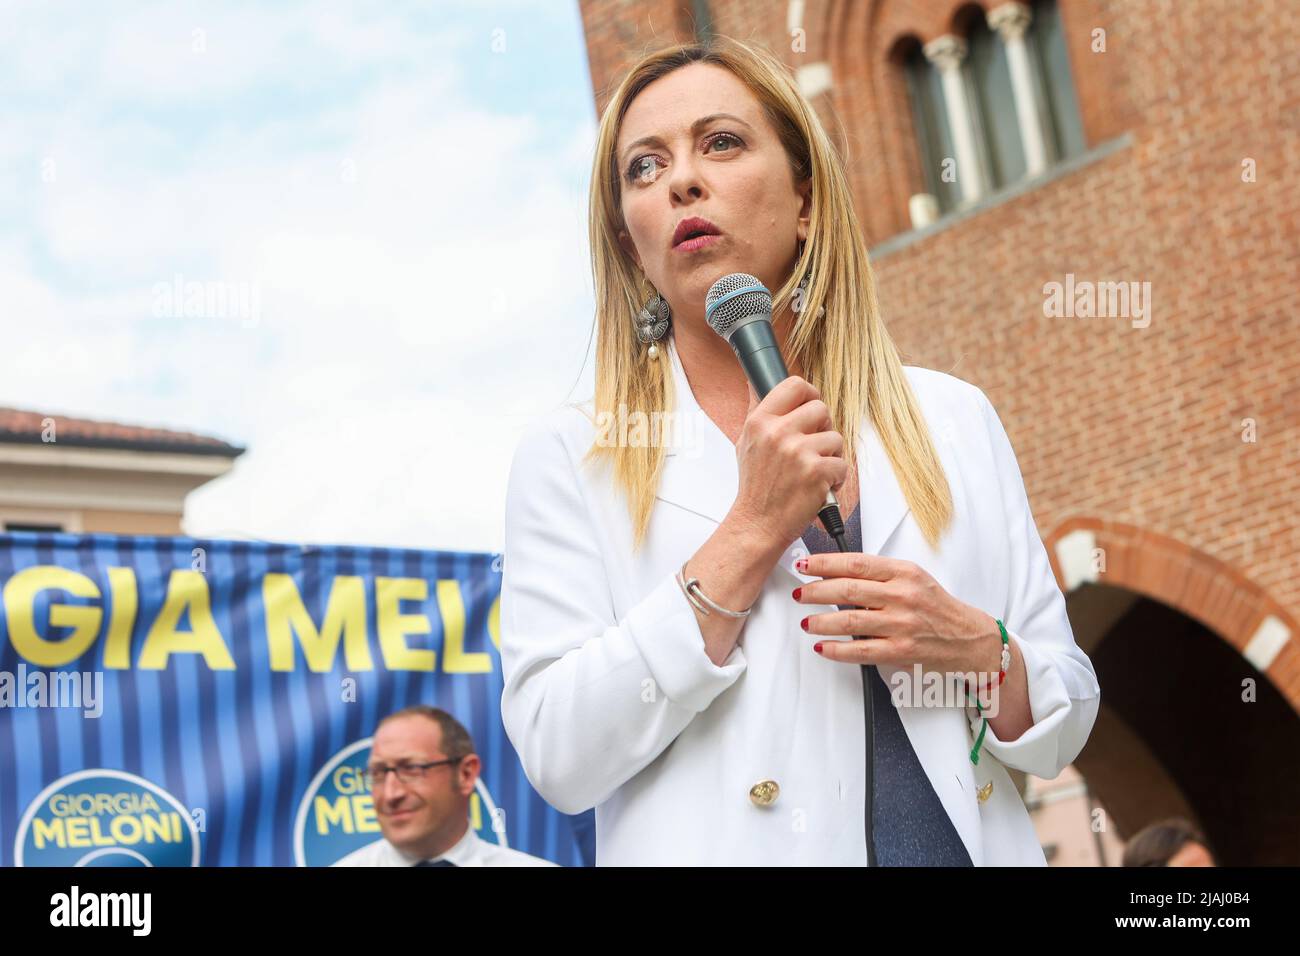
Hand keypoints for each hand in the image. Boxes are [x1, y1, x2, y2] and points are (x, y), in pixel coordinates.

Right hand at [727, 376, 847, 553]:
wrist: (757, 524)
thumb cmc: (755, 488)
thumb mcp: (746, 443)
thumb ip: (756, 412)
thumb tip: (755, 385)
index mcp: (760, 422)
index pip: (795, 385)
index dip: (809, 395)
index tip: (810, 409)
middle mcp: (778, 433)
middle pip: (821, 408)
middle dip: (822, 429)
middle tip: (812, 448)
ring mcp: (798, 452)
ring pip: (835, 437)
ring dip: (830, 456)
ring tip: (813, 471)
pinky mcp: (816, 471)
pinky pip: (843, 464)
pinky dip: (836, 478)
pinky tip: (819, 486)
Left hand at [791, 552, 1001, 682]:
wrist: (969, 638)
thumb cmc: (936, 606)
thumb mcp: (913, 578)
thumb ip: (880, 575)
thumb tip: (837, 572)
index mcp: (904, 572)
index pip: (856, 563)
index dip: (824, 563)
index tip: (805, 565)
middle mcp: (902, 595)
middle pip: (848, 589)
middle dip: (816, 591)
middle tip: (800, 594)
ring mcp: (901, 624)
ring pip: (850, 620)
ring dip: (821, 622)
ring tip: (807, 622)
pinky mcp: (901, 651)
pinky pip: (860, 651)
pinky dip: (837, 650)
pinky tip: (823, 647)